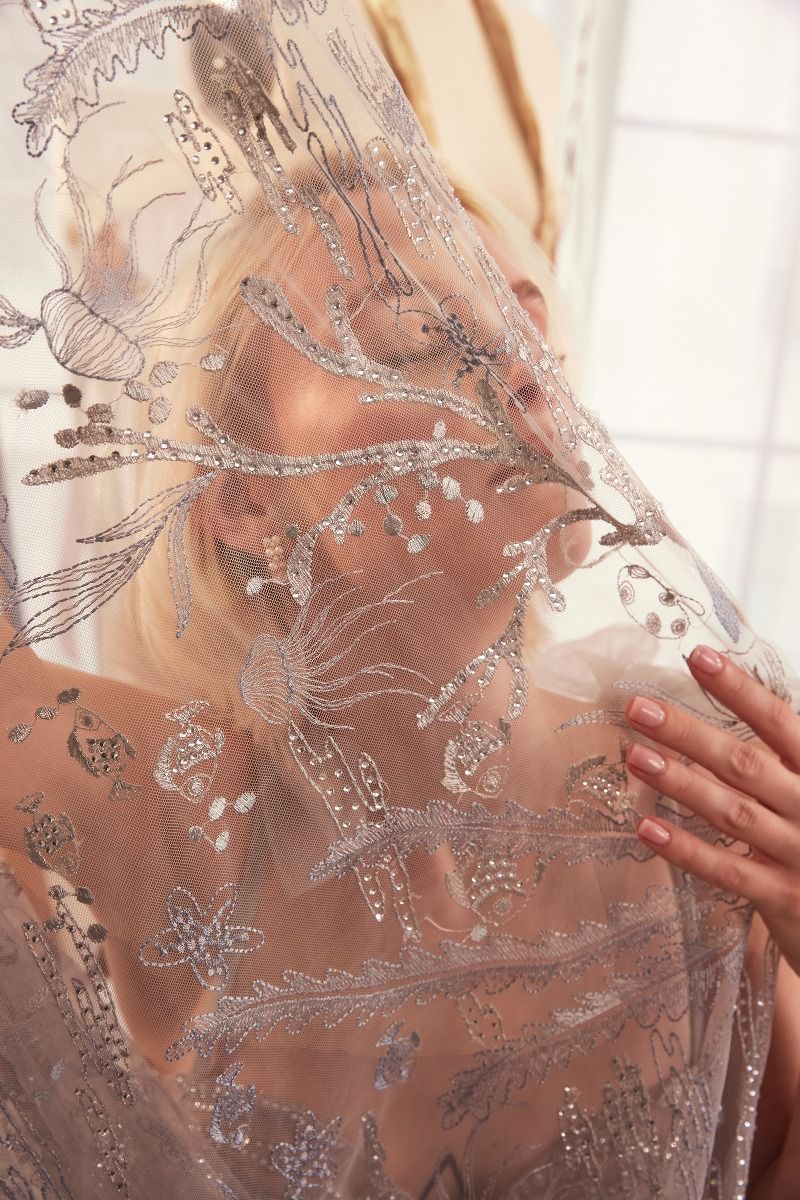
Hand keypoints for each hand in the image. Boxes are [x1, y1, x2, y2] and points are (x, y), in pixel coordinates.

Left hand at [624, 644, 799, 976]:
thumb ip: (781, 759)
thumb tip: (731, 712)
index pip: (779, 721)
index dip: (739, 689)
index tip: (699, 657)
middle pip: (745, 763)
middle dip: (689, 733)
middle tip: (638, 707)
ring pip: (732, 813)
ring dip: (680, 783)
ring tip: (635, 755)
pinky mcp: (784, 898)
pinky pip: (728, 871)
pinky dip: (687, 849)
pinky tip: (647, 828)